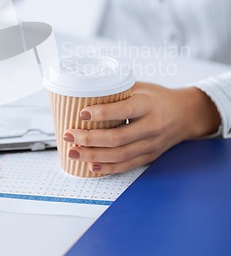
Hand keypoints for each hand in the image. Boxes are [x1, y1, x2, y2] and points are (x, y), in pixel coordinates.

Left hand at [64, 82, 220, 175]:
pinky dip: (107, 168)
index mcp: (149, 105)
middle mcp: (151, 127)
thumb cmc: (158, 98)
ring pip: (120, 155)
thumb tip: (84, 90)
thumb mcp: (141, 87)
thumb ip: (117, 90)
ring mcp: (151, 145)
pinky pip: (126, 166)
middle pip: (118, 138)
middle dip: (90, 139)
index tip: (82, 113)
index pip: (125, 110)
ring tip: (73, 152)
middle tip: (69, 135)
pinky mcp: (149, 157)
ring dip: (93, 156)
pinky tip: (90, 166)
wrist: (186, 115)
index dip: (102, 113)